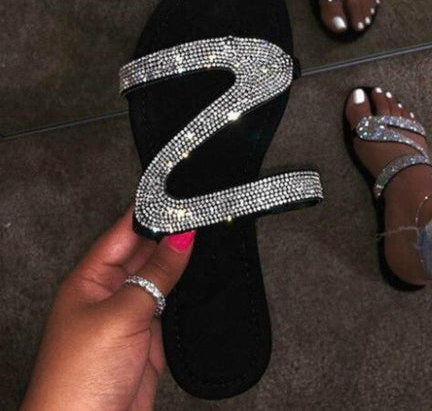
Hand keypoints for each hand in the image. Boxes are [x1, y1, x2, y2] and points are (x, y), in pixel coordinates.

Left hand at [21, 208, 195, 410]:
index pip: (122, 232)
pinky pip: (171, 302)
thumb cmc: (79, 378)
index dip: (149, 214)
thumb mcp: (121, 314)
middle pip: (144, 252)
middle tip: (199, 217)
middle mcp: (110, 291)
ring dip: (180, 263)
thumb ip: (155, 275)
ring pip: (160, 277)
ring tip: (205, 240)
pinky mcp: (149, 334)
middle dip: (169, 235)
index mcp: (90, 278)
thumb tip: (181, 238)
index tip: (177, 199)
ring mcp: (131, 313)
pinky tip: (200, 277)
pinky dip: (186, 291)